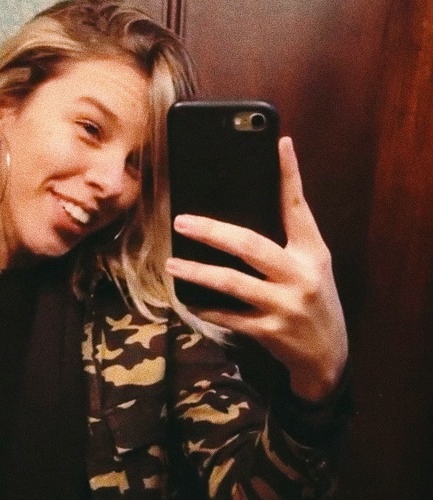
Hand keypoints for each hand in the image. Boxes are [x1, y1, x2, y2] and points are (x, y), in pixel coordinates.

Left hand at [166, 136, 347, 401]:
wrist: (328, 356)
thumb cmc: (311, 300)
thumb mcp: (311, 265)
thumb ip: (287, 238)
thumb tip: (246, 206)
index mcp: (312, 252)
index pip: (299, 207)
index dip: (290, 174)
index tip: (279, 143)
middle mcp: (301, 276)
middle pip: (251, 246)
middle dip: (212, 231)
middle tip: (182, 220)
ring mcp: (285, 305)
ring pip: (233, 284)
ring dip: (198, 273)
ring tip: (172, 263)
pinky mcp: (270, 332)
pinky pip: (229, 317)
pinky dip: (206, 307)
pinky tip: (188, 300)